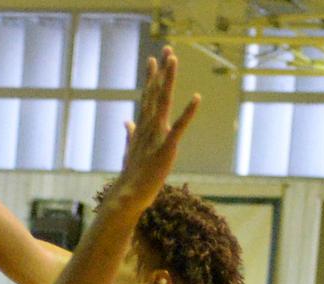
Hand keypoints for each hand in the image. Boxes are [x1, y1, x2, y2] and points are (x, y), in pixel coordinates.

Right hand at [115, 46, 198, 204]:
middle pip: (155, 93)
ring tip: (173, 61)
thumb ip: (130, 134)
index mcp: (142, 127)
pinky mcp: (166, 149)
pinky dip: (188, 113)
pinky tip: (196, 98)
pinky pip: (179, 127)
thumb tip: (126, 122)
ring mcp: (156, 136)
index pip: (147, 97)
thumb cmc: (132, 175)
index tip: (152, 58)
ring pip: (164, 102)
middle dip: (161, 71)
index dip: (150, 77)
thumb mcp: (131, 150)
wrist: (129, 195)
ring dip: (168, 81)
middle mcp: (148, 127)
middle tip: (167, 49)